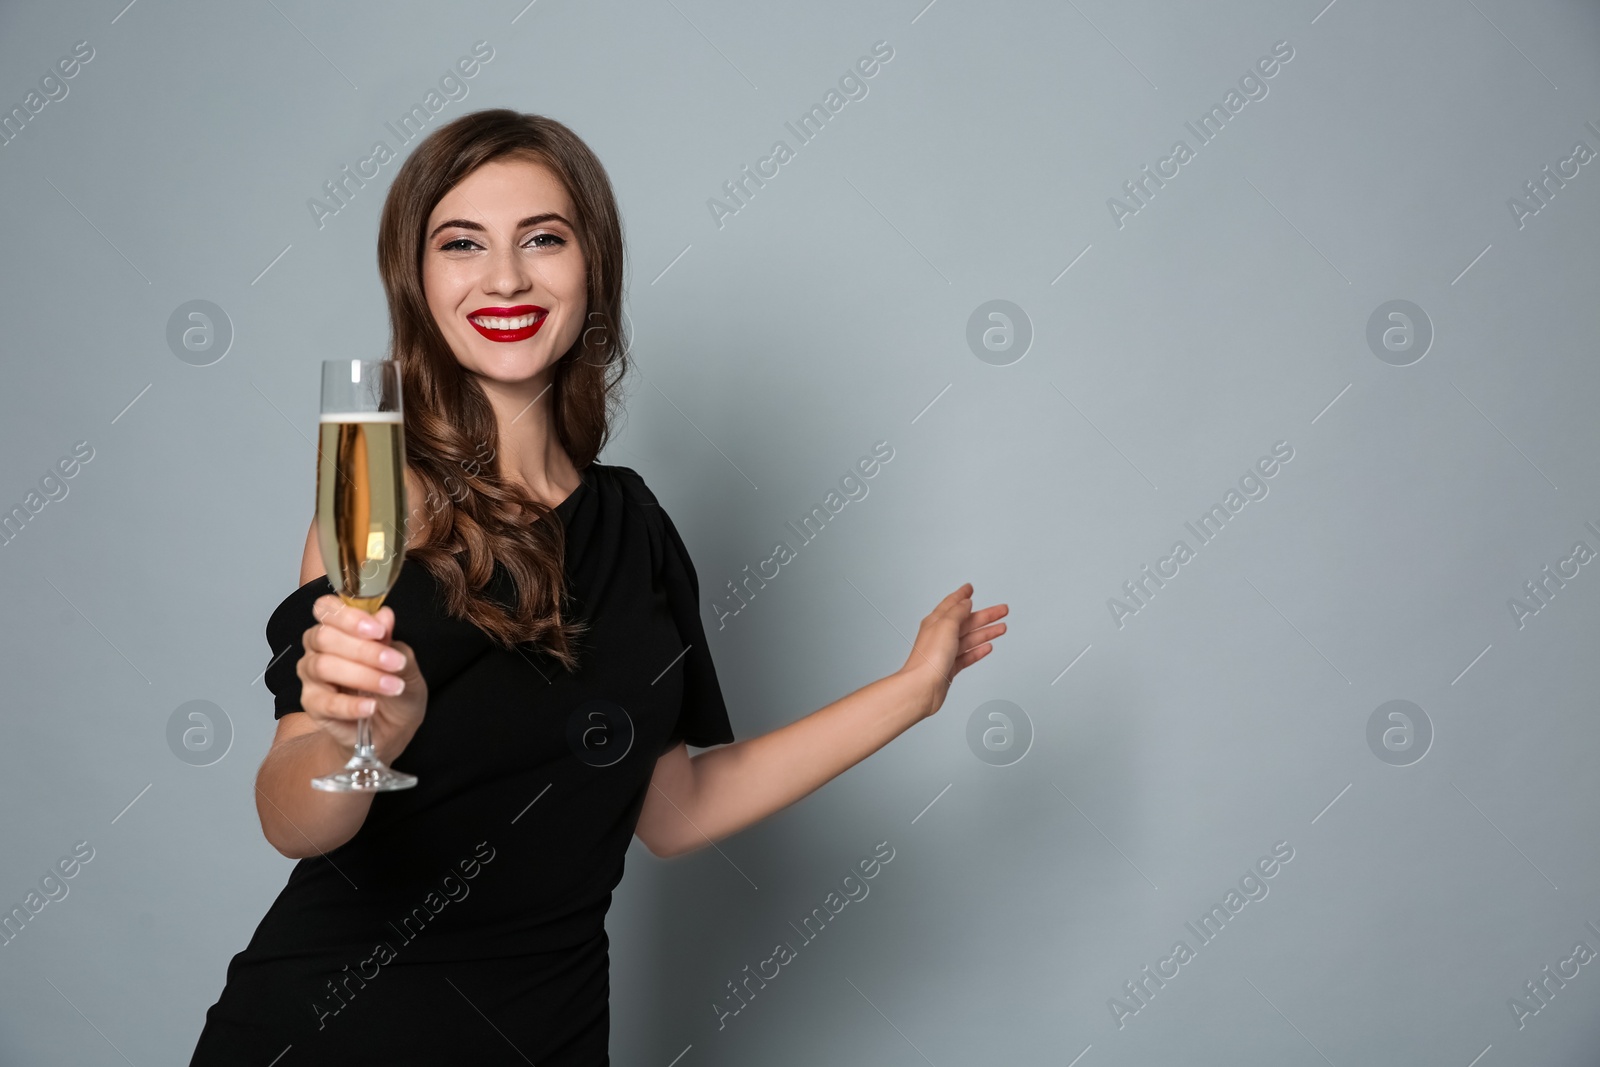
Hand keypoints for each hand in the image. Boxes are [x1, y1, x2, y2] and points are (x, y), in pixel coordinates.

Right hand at [297, 596, 427, 759]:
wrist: (392, 728)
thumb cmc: (395, 688)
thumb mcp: (403, 663)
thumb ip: (391, 641)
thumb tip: (385, 616)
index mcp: (338, 628)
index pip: (326, 608)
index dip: (348, 616)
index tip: (378, 630)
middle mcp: (318, 648)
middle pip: (325, 637)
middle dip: (363, 650)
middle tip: (394, 663)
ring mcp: (312, 677)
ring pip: (323, 666)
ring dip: (363, 676)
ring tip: (392, 687)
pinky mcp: (313, 705)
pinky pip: (326, 702)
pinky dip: (351, 705)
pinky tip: (372, 706)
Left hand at [896, 583, 1008, 718]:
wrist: (923, 687)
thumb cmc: (929, 657)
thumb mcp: (946, 625)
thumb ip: (957, 611)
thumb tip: (965, 602)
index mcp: (936, 621)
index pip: (951, 604)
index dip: (962, 595)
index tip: (970, 588)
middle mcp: (940, 635)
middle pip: (967, 621)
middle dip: (985, 615)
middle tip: (1002, 610)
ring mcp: (945, 652)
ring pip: (970, 638)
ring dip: (986, 632)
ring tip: (1002, 627)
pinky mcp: (949, 668)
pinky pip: (967, 655)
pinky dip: (978, 650)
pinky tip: (988, 647)